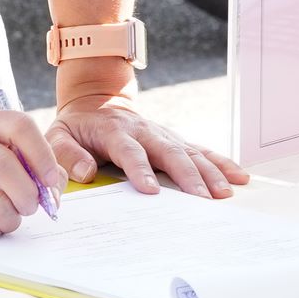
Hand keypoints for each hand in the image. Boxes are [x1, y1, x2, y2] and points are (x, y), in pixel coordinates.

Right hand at [0, 104, 65, 236]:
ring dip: (11, 217)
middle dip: (27, 193)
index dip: (42, 155)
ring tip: (11, 217)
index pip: (20, 126)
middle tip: (32, 206)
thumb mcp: (5, 150)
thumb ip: (36, 166)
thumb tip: (53, 193)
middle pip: (4, 165)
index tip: (50, 181)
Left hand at [50, 99, 250, 198]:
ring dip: (210, 172)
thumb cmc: (77, 125)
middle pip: (170, 153)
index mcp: (115, 132)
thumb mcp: (58, 136)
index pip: (130, 152)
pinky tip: (239, 175)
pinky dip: (221, 162)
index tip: (151, 191)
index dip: (140, 170)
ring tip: (226, 193)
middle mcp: (145, 131)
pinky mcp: (174, 140)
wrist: (96, 98)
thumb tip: (87, 171)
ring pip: (191, 153)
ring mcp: (163, 135)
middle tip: (204, 200)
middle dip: (189, 177)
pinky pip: (201, 151)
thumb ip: (67, 154)